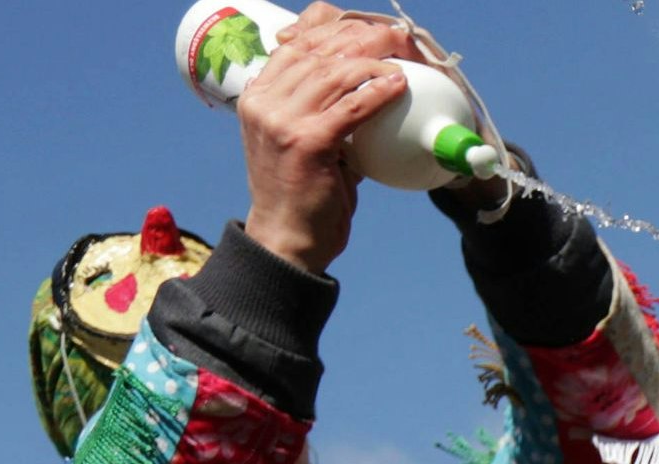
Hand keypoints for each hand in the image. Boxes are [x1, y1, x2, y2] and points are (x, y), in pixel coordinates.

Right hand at [234, 4, 424, 273]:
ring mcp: (281, 121)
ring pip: (334, 72)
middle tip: (393, 37)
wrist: (287, 240)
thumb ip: (321, 112)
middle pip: (316, 51)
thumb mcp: (302, 141)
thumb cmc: (303, 193)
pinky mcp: (306, 142)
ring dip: (372, 60)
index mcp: (257, 96)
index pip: (295, 45)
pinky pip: (350, 107)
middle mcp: (263, 102)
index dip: (332, 28)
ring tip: (401, 56)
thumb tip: (363, 89)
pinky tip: (399, 85)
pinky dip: (377, 92)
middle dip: (358, 37)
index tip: (366, 28)